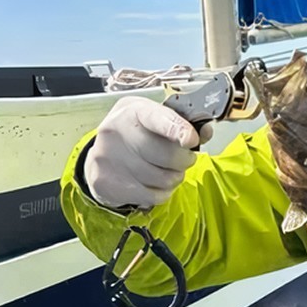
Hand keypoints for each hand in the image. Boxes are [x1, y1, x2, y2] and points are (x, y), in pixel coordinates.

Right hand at [83, 96, 210, 209]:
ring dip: (175, 177)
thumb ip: (182, 123)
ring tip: (169, 170)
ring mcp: (107, 158)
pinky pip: (152, 195)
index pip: (157, 118)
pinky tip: (156, 183)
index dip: (178, 129)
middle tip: (185, 158)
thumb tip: (205, 132)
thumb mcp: (156, 118)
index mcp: (133, 110)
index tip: (192, 140)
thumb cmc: (137, 133)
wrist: (102, 156)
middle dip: (185, 160)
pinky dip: (163, 192)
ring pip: (163, 178)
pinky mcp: (106, 183)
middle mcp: (116, 131)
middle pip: (166, 154)